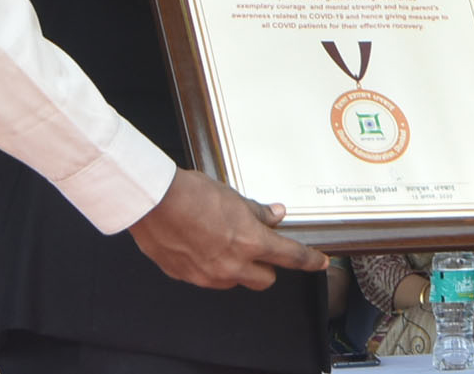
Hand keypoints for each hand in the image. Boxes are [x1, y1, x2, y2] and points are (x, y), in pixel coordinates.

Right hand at [128, 169, 328, 290]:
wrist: (153, 201)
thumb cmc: (190, 193)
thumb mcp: (231, 196)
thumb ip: (255, 211)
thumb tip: (273, 215)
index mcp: (250, 243)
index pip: (290, 257)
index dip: (309, 260)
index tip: (320, 261)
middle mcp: (232, 266)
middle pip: (265, 280)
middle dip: (266, 266)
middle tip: (257, 247)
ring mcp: (209, 276)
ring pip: (235, 281)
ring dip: (236, 268)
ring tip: (221, 241)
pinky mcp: (187, 277)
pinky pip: (207, 278)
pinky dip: (209, 266)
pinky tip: (198, 244)